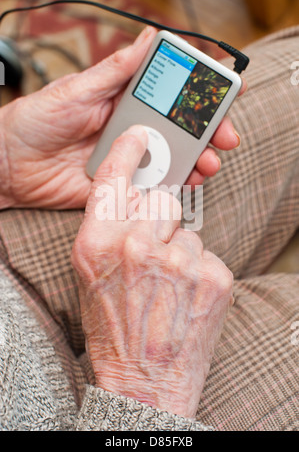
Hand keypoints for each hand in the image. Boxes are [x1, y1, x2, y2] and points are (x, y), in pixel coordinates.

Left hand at [0, 27, 245, 209]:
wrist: (9, 165)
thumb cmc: (37, 119)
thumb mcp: (77, 90)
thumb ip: (115, 71)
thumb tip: (148, 39)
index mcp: (125, 102)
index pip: (171, 95)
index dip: (200, 94)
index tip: (226, 93)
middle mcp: (132, 130)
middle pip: (180, 130)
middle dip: (208, 132)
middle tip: (226, 138)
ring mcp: (129, 159)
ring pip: (172, 159)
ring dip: (197, 161)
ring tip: (209, 164)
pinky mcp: (121, 186)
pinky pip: (152, 187)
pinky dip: (172, 186)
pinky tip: (186, 183)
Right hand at [71, 125, 233, 418]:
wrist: (143, 382)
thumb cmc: (113, 330)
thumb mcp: (92, 276)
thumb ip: (109, 231)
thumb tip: (136, 200)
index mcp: (99, 243)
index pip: (115, 179)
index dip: (128, 153)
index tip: (142, 138)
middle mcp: (138, 245)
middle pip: (163, 201)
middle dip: (161, 222)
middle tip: (154, 255)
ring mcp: (179, 261)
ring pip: (188, 229)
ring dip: (180, 251)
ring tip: (169, 286)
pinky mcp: (213, 276)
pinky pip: (208, 254)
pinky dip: (200, 271)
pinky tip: (185, 297)